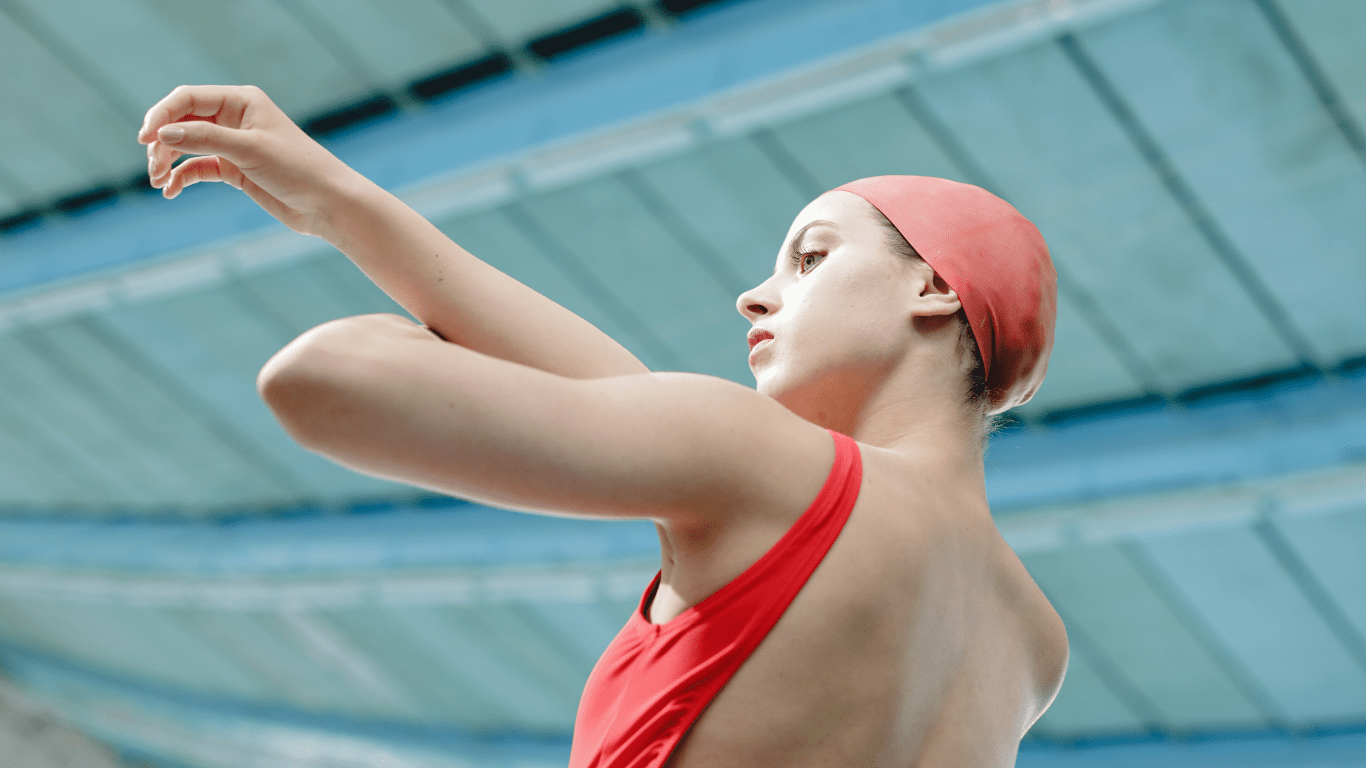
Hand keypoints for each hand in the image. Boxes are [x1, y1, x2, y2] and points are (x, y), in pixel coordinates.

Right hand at [138, 85, 364, 238]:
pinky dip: (182, 177)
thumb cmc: (297, 169)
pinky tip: (171, 191)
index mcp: (241, 101)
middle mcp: (235, 118)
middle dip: (162, 142)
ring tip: (158, 181)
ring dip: (168, 161)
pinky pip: (199, 168)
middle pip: (182, 122)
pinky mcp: (236, 170)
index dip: (161, 115)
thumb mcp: (249, 150)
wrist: (328, 204)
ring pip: (187, 146)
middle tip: (152, 168)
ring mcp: (234, 145)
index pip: (188, 99)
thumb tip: (161, 133)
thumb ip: (204, 139)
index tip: (144, 138)